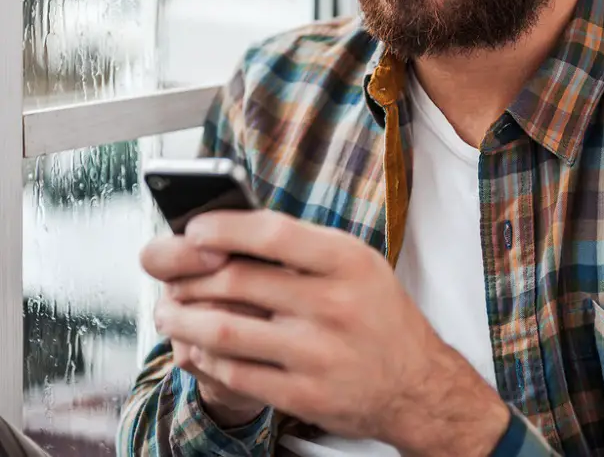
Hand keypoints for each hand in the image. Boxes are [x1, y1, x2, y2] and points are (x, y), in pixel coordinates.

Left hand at [154, 210, 509, 456]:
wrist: (415, 383)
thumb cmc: (375, 310)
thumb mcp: (354, 261)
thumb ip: (298, 244)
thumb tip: (227, 229)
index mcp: (346, 260)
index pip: (272, 234)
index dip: (223, 228)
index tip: (192, 229)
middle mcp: (334, 304)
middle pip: (238, 281)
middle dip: (189, 276)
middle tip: (168, 275)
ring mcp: (318, 353)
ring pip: (226, 330)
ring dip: (183, 318)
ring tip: (167, 310)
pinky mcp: (304, 395)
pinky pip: (235, 373)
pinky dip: (203, 356)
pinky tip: (192, 345)